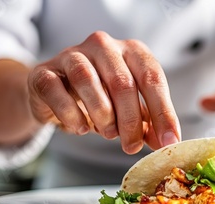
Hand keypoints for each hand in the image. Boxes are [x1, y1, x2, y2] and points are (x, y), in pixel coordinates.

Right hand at [28, 31, 179, 153]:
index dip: (163, 112)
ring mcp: (71, 55)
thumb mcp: (129, 110)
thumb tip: (166, 143)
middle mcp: (103, 46)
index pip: (153, 78)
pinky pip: (55, 90)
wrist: (55, 94)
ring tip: (107, 134)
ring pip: (87, 80)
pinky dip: (70, 113)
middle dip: (130, 121)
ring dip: (102, 114)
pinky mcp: (44, 71)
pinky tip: (80, 128)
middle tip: (131, 147)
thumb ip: (148, 125)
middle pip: (122, 82)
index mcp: (131, 51)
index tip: (169, 141)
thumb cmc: (100, 99)